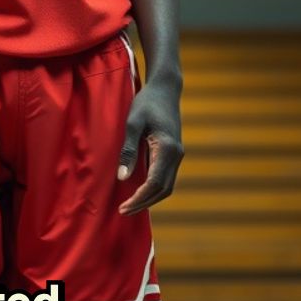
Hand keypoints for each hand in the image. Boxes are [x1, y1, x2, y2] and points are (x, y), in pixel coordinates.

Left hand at [117, 80, 182, 215]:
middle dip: (144, 203)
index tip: (124, 207)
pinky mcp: (174, 153)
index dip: (140, 198)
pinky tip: (139, 191)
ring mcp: (177, 154)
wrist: (165, 88)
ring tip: (130, 205)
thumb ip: (128, 150)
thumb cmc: (147, 102)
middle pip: (163, 190)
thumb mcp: (132, 123)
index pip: (155, 182)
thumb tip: (123, 178)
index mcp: (167, 148)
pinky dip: (154, 188)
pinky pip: (166, 177)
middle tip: (124, 211)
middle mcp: (176, 155)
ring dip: (150, 198)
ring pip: (167, 186)